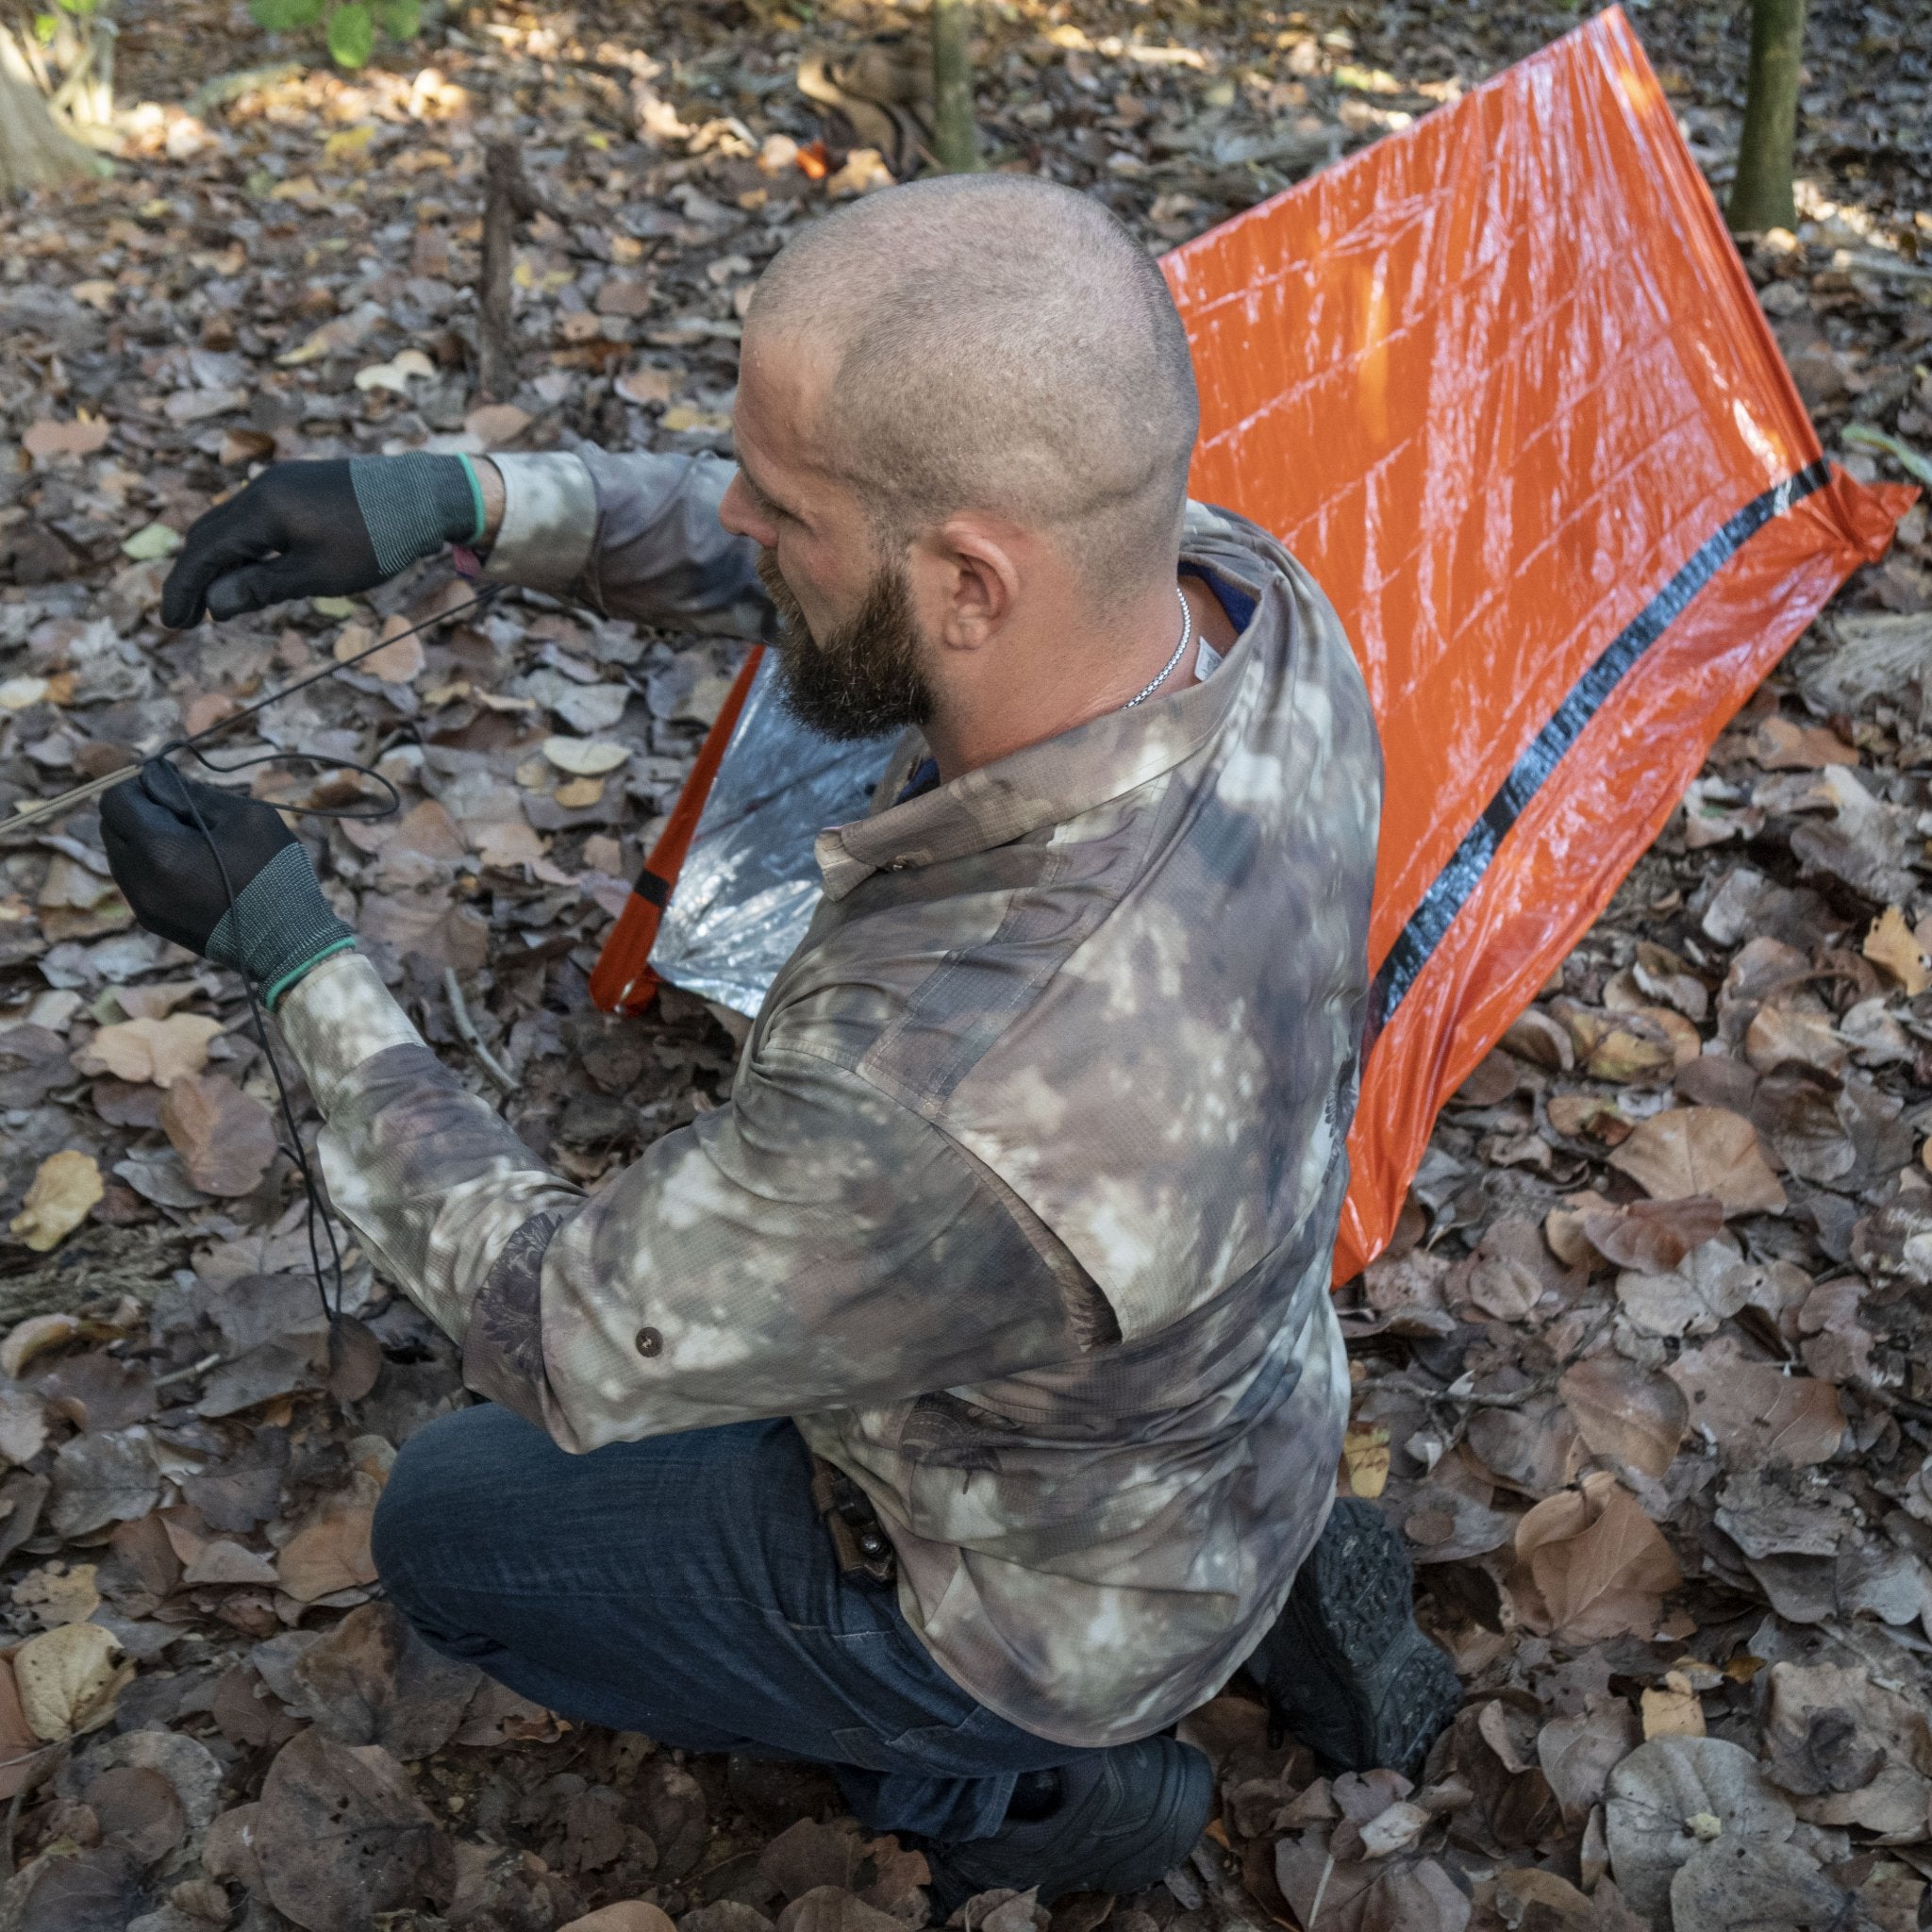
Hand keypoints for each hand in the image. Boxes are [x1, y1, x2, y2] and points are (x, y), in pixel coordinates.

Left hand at [100, 767, 355, 1006]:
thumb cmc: (273, 872)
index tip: (174, 788)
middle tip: (185, 815)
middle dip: (139, 811)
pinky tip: (191, 869)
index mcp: (157, 849)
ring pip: (120, 854)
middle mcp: (137, 878)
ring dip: (144, 839)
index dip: (141, 785)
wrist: (288, 941)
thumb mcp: (245, 817)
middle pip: (110, 826)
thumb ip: (194, 792)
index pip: (115, 799)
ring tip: (191, 845)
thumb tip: (158, 775)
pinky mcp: (152, 920)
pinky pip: (134, 879)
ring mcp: (142, 904)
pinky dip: (152, 865)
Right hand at [161, 453, 481, 627]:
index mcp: (261, 509)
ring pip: (230, 524)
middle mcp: (262, 488)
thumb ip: (262, 587)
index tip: (172, 624)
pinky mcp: (297, 484)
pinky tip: (250, 573)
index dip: (183, 589)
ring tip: (216, 602)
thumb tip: (214, 604)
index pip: (204, 552)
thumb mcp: (318, 575)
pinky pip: (254, 517)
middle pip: (208, 534)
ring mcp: (280, 482)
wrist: (424, 495)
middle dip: (194, 577)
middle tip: (186, 619)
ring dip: (218, 562)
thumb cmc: (376, 540)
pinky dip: (243, 547)